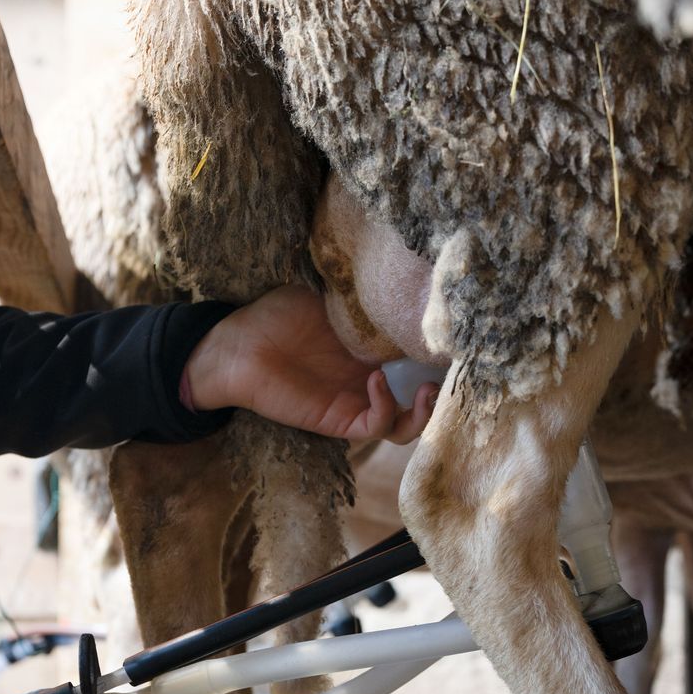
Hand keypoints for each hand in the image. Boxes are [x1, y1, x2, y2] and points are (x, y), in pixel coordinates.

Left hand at [182, 287, 441, 441]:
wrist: (237, 346)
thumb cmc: (275, 316)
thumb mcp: (326, 294)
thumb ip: (359, 291)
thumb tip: (393, 268)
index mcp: (372, 352)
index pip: (418, 360)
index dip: (440, 355)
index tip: (455, 336)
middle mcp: (372, 381)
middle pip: (424, 399)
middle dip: (445, 390)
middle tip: (453, 370)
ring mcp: (359, 402)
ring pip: (408, 425)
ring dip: (424, 411)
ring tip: (427, 388)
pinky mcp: (342, 420)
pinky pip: (379, 425)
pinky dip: (386, 406)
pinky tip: (376, 379)